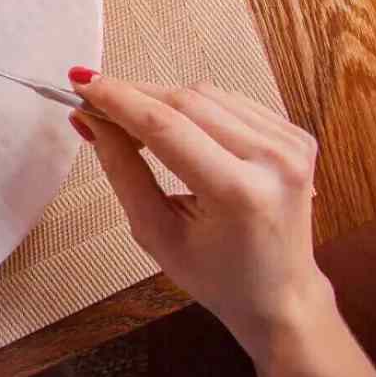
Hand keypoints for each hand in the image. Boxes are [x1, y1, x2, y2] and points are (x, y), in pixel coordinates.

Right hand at [67, 68, 375, 376]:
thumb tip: (89, 120)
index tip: (80, 83)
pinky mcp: (295, 136)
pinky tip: (175, 128)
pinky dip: (194, 107)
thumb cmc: (218, 275)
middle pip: (186, 101)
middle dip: (133, 95)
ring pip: (207, 94)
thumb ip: (122, 169)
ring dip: (161, 99)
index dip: (117, 99)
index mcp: (239, 193)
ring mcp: (291, 144)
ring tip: (131, 124)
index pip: (165, 126)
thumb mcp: (155, 232)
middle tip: (93, 102)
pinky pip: (231, 102)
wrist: (281, 294)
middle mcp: (273, 161)